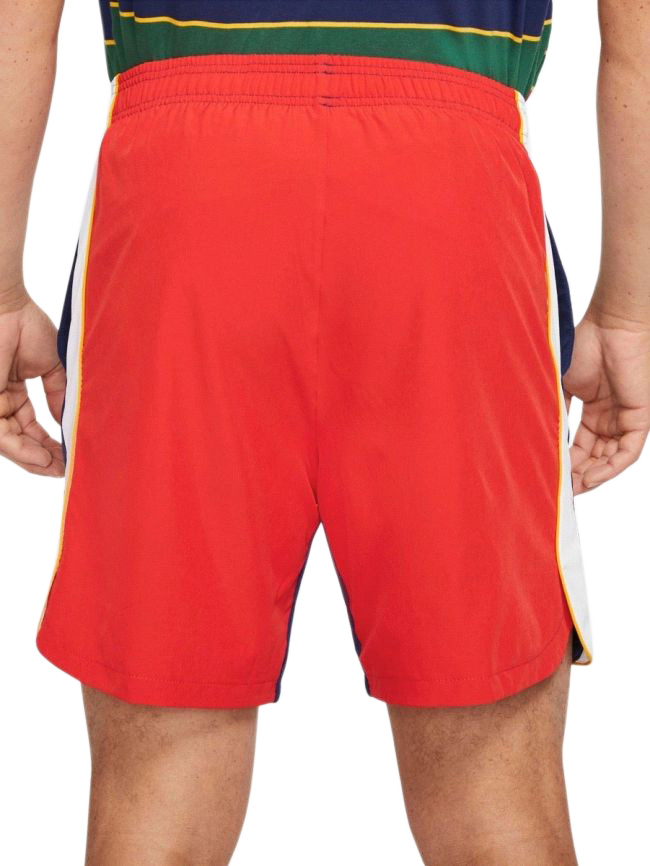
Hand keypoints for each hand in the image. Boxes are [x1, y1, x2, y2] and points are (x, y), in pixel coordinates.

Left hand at [0, 293, 65, 476]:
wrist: (5, 305)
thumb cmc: (23, 325)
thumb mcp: (50, 367)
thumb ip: (58, 395)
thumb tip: (68, 422)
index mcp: (10, 393)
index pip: (30, 428)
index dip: (49, 444)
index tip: (71, 455)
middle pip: (21, 441)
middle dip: (43, 459)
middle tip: (68, 470)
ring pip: (11, 444)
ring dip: (36, 460)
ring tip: (60, 469)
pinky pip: (2, 437)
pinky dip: (24, 451)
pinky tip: (45, 459)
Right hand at [563, 310, 649, 493]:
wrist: (611, 325)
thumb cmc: (585, 344)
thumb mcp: (561, 386)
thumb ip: (553, 411)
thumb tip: (534, 438)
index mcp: (593, 410)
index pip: (580, 446)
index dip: (565, 463)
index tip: (547, 476)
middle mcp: (611, 418)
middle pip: (595, 457)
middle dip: (577, 476)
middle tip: (557, 489)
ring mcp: (626, 418)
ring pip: (611, 459)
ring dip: (593, 477)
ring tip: (571, 488)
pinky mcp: (640, 417)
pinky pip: (627, 452)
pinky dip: (610, 468)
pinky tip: (591, 478)